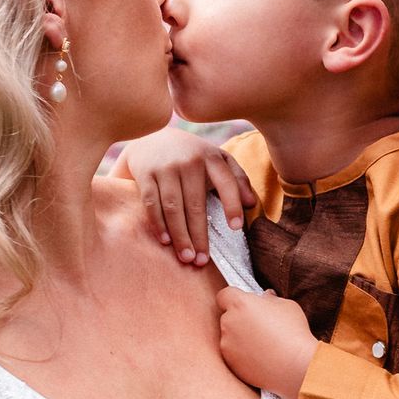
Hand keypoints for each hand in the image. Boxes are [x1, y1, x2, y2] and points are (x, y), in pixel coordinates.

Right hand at [118, 125, 254, 264]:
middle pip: (195, 204)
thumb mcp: (217, 159)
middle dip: (199, 235)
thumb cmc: (192, 155)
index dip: (232, 205)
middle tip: (202, 261)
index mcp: (211, 158)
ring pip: (173, 207)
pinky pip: (152, 203)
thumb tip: (252, 204)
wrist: (152, 138)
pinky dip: (159, 224)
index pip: (227, 182)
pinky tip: (166, 241)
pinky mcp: (146, 174)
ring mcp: (166, 167)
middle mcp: (189, 161)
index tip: (236, 228)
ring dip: (180, 235)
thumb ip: (237, 179)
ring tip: (186, 257)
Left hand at [217, 286, 316, 398]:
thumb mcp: (287, 306)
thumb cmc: (293, 332)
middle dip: (241, 318)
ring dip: (241, 337)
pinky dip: (242, 354)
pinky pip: (233, 353)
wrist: (294, 366)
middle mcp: (228, 322)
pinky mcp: (230, 362)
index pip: (225, 295)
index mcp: (241, 304)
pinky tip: (261, 356)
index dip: (234, 298)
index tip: (245, 303)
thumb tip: (266, 297)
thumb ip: (271, 300)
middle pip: (228, 316)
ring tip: (264, 344)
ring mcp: (226, 344)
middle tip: (261, 325)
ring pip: (230, 336)